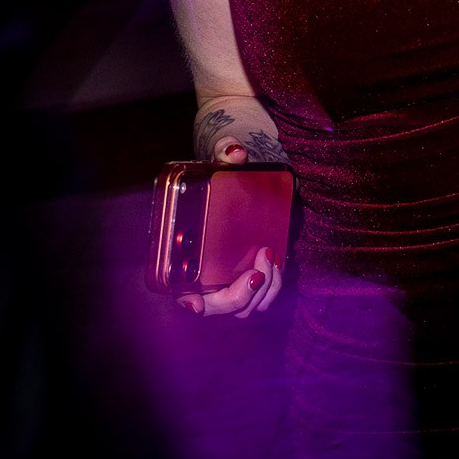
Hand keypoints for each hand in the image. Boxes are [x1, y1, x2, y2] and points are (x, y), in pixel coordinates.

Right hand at [174, 138, 284, 318]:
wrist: (238, 176)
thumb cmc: (220, 172)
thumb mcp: (221, 157)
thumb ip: (225, 151)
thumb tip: (235, 152)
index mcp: (188, 254)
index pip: (182, 290)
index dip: (187, 301)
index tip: (196, 303)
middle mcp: (208, 275)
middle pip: (221, 306)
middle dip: (241, 296)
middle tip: (256, 270)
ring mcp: (232, 279)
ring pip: (247, 306)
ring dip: (263, 290)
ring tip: (270, 255)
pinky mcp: (252, 276)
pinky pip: (263, 295)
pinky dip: (272, 283)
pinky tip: (276, 258)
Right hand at [176, 244, 282, 319]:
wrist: (187, 260)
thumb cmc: (180, 270)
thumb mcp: (176, 277)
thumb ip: (183, 293)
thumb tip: (195, 308)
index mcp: (206, 303)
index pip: (230, 304)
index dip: (242, 294)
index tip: (254, 275)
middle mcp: (225, 307)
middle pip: (250, 304)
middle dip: (263, 280)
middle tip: (265, 252)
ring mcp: (239, 301)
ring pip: (262, 302)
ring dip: (272, 280)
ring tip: (271, 254)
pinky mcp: (252, 292)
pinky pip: (268, 294)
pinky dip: (275, 279)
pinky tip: (276, 260)